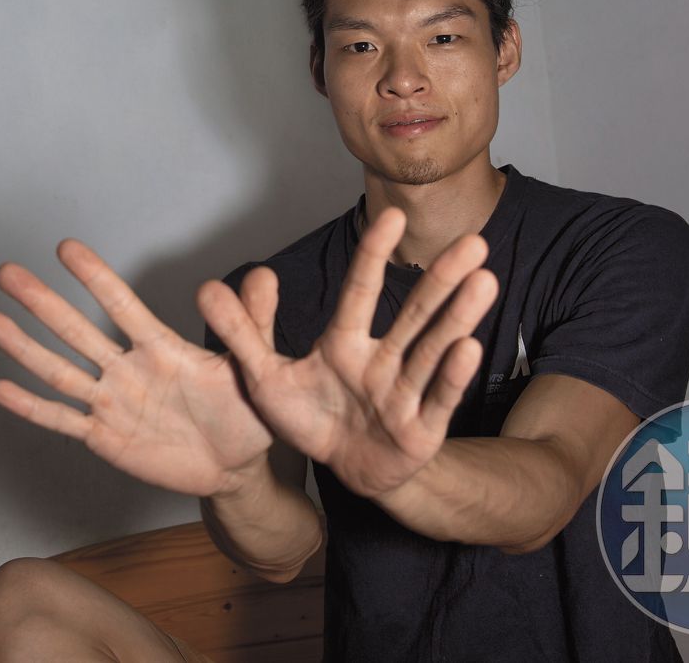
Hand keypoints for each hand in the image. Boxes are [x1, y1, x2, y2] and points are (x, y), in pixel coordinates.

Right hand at [0, 239, 274, 497]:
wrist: (236, 468)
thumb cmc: (245, 412)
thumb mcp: (253, 368)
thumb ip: (250, 324)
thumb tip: (264, 274)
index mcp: (161, 348)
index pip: (123, 305)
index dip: (96, 278)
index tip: (66, 247)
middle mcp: (127, 369)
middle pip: (77, 332)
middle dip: (42, 303)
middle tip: (6, 272)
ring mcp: (112, 402)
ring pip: (60, 372)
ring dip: (25, 348)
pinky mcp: (104, 436)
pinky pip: (63, 420)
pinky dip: (32, 407)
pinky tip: (0, 387)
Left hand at [199, 206, 496, 498]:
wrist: (341, 472)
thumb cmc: (310, 418)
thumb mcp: (265, 379)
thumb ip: (242, 334)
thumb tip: (205, 286)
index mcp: (344, 343)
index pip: (360, 292)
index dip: (373, 256)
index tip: (391, 216)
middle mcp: (381, 360)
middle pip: (413, 314)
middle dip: (441, 280)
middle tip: (474, 242)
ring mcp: (404, 394)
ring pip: (433, 350)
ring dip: (457, 316)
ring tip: (483, 280)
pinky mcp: (419, 431)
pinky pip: (436, 400)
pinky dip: (450, 375)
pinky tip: (467, 345)